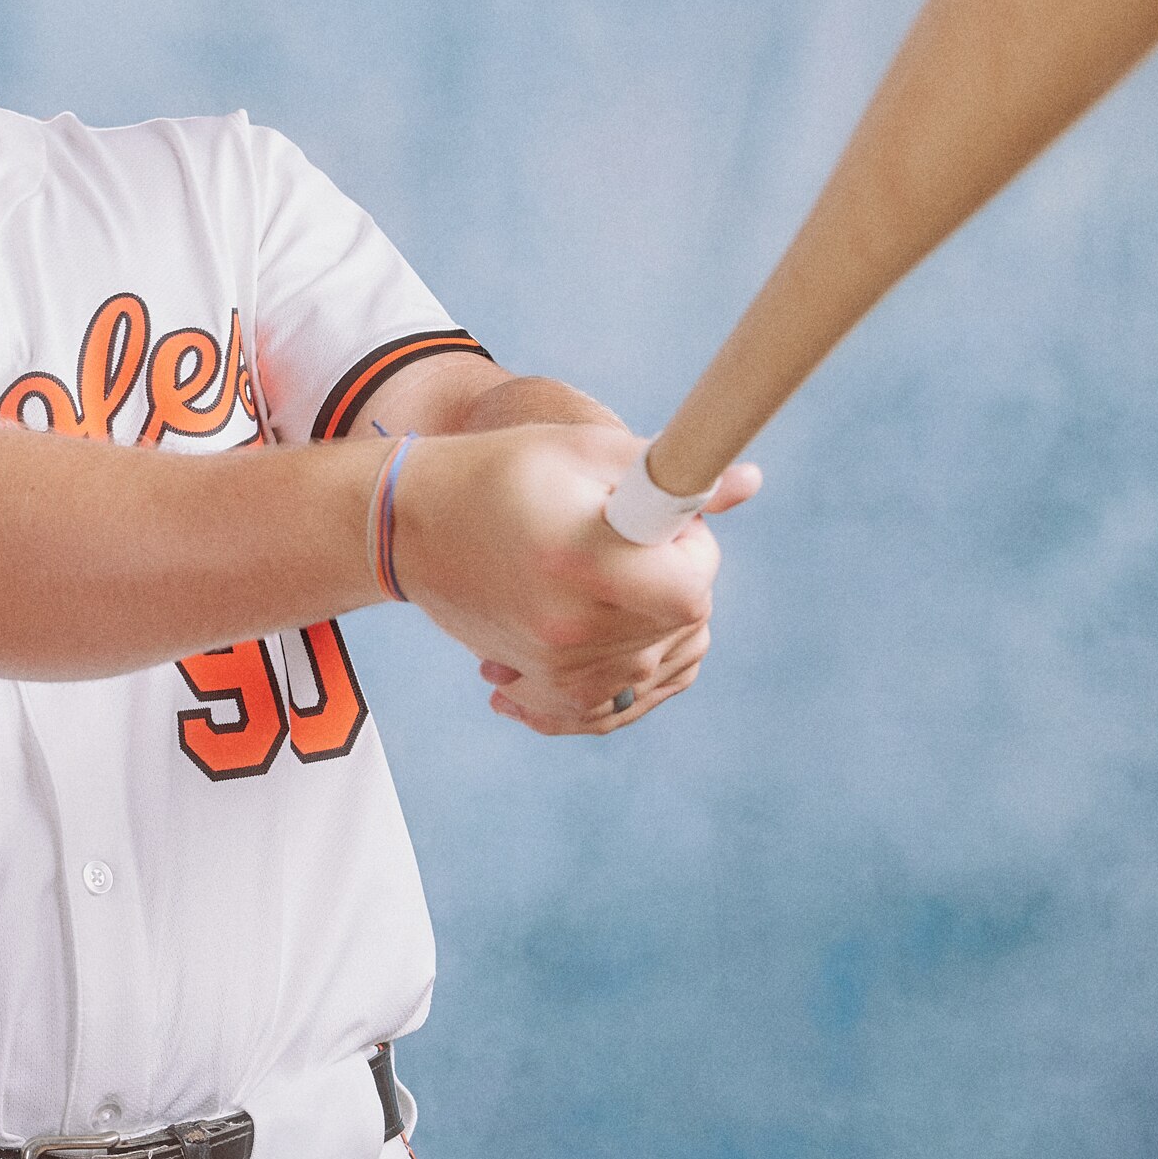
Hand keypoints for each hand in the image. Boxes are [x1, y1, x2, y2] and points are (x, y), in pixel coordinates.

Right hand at [390, 424, 760, 735]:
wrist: (408, 524)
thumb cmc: (498, 471)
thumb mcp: (580, 450)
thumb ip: (669, 471)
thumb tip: (749, 483)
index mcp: (583, 559)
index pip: (692, 589)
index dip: (693, 552)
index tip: (663, 527)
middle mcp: (569, 624)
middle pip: (681, 627)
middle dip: (675, 581)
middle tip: (631, 541)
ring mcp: (554, 664)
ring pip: (656, 666)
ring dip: (656, 624)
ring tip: (614, 579)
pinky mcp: (541, 684)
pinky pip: (614, 707)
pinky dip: (627, 680)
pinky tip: (611, 644)